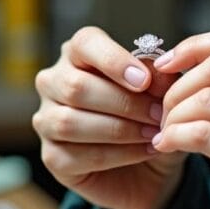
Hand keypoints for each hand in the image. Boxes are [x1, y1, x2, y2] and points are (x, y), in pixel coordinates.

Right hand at [33, 26, 185, 208]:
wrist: (150, 166)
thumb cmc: (150, 115)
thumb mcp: (162, 93)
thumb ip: (159, 78)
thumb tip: (159, 72)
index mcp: (79, 53)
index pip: (84, 43)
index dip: (114, 61)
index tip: (144, 80)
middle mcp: (54, 82)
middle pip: (76, 86)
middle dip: (124, 102)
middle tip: (158, 114)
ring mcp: (47, 120)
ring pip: (70, 122)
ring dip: (121, 130)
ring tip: (154, 134)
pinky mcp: (52, 157)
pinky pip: (79, 155)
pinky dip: (118, 154)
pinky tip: (144, 151)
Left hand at [152, 26, 209, 208]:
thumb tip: (190, 54)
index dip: (198, 45)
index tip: (168, 62)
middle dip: (180, 83)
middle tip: (163, 106)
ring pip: (209, 99)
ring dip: (175, 114)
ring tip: (166, 130)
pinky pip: (204, 134)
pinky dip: (176, 136)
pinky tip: (166, 145)